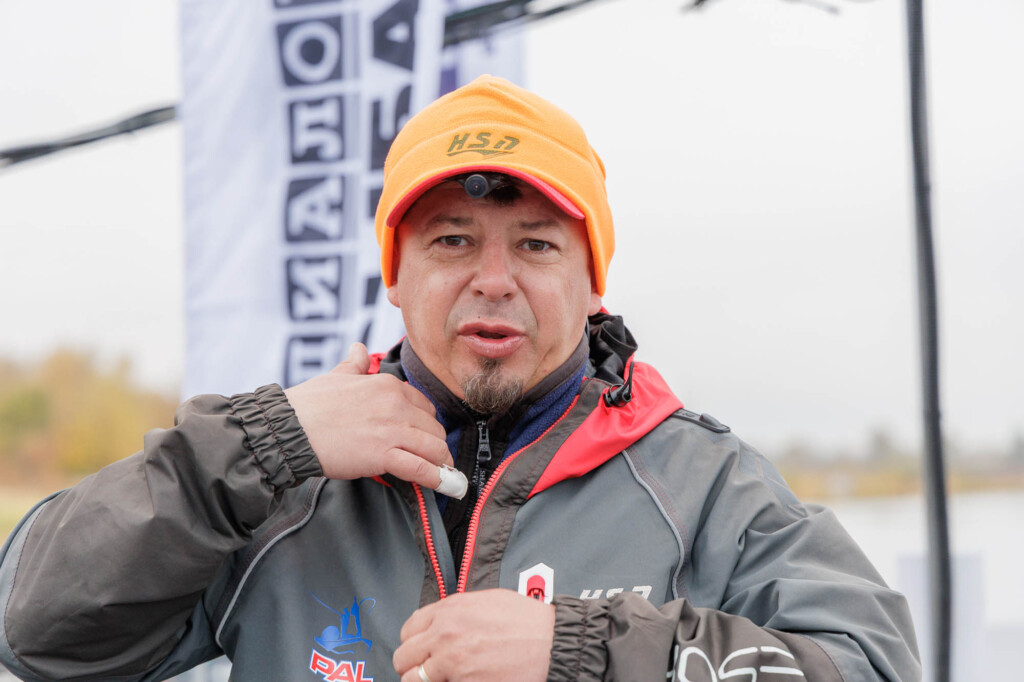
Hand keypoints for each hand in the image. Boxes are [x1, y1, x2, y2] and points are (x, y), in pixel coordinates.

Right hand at [284, 343, 452, 487]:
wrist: (288, 428)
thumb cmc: (309, 405)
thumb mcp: (336, 376)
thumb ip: (354, 364)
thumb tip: (358, 349)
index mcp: (387, 385)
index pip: (424, 405)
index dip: (425, 423)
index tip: (423, 435)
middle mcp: (395, 404)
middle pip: (433, 427)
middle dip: (435, 444)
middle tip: (433, 458)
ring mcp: (391, 429)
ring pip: (433, 447)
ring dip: (442, 463)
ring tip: (446, 475)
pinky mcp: (382, 454)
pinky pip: (420, 468)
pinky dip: (437, 478)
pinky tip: (447, 486)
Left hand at [393, 589, 554, 681]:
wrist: (552, 643)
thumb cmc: (527, 621)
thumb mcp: (486, 601)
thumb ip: (457, 611)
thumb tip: (441, 622)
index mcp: (449, 611)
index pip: (408, 630)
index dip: (413, 643)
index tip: (420, 651)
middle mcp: (445, 636)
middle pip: (404, 658)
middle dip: (412, 666)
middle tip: (427, 671)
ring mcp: (452, 664)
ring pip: (413, 681)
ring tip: (442, 679)